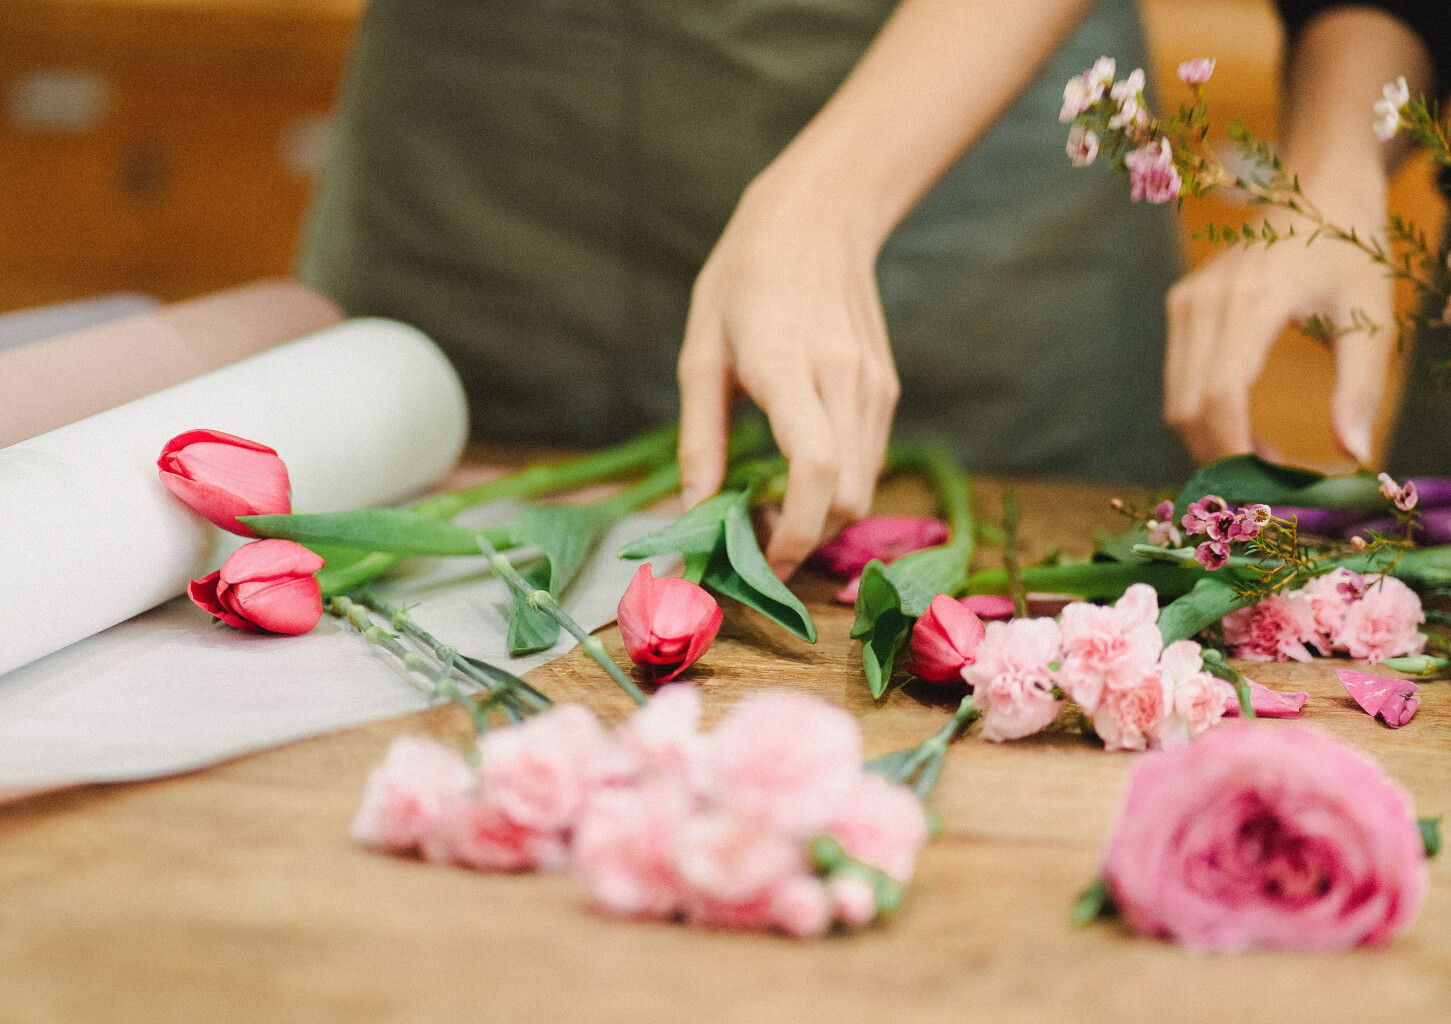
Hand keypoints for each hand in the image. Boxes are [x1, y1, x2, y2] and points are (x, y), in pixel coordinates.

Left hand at [677, 157, 899, 579]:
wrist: (818, 220)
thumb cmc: (743, 280)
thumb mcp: (699, 353)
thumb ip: (699, 438)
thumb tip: (696, 512)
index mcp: (788, 366)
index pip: (815, 469)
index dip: (796, 531)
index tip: (763, 563)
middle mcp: (845, 382)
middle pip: (846, 497)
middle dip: (805, 538)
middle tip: (754, 542)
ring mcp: (874, 387)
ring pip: (864, 488)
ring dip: (821, 518)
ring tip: (771, 510)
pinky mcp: (887, 390)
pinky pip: (869, 461)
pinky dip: (836, 488)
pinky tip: (798, 476)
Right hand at [1164, 204, 1395, 465]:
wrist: (1316, 186)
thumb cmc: (1352, 249)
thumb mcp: (1370, 318)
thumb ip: (1361, 388)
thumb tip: (1354, 453)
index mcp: (1253, 300)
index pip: (1222, 396)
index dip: (1235, 450)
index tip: (1267, 485)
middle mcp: (1205, 302)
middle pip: (1189, 407)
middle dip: (1221, 456)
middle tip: (1269, 482)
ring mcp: (1186, 304)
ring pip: (1176, 400)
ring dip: (1210, 441)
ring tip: (1263, 454)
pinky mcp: (1180, 308)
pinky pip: (1179, 380)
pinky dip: (1204, 416)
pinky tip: (1244, 425)